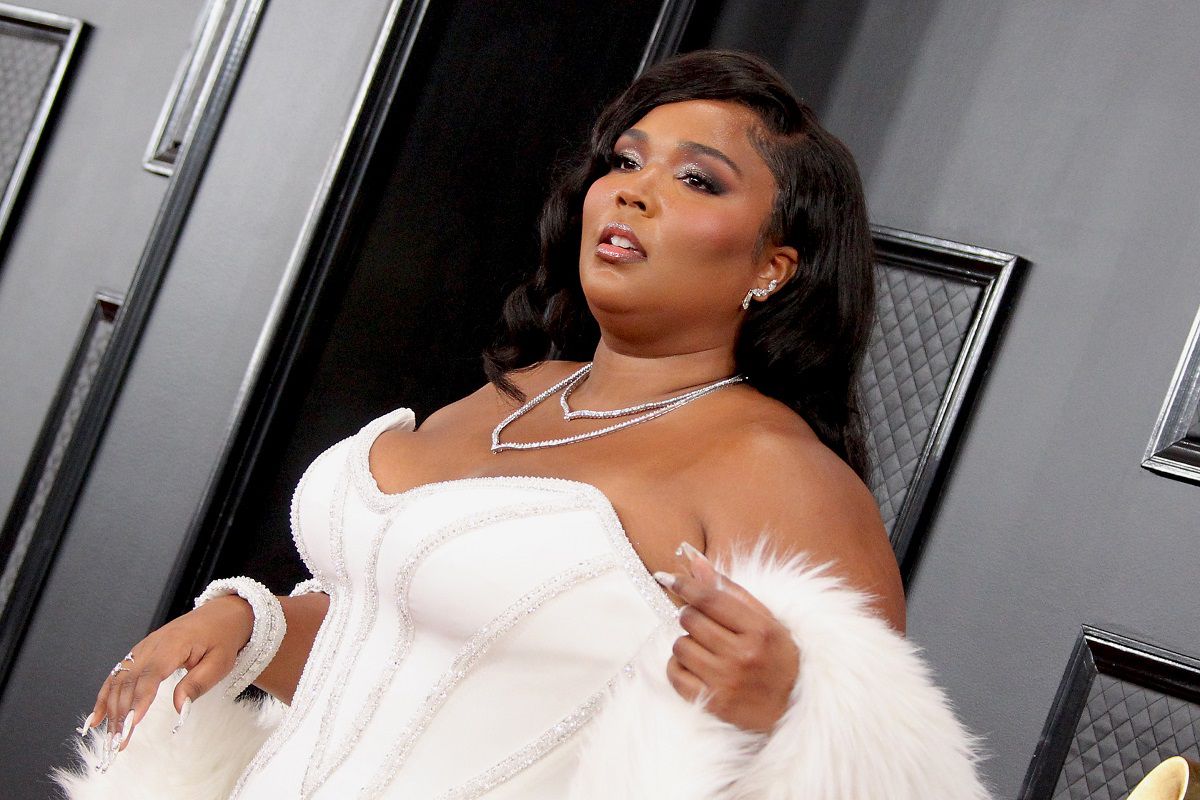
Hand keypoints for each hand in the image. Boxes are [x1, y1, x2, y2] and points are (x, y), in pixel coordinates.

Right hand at [81, 595, 253, 760]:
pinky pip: (117, 675)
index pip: (150, 675)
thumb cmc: (221, 637)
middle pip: (129, 681)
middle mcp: (152, 644)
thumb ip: (198, 684)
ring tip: (110, 736)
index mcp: (173, 644)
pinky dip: (105, 696)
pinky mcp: (139, 653)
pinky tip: (97, 717)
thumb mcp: (220, 662)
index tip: (131, 725)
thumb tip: (179, 707)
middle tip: (118, 741)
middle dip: (121, 712)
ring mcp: (142, 647)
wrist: (221, 614)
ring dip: (111, 709)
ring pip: (119, 680)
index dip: (139, 701)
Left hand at [654, 542, 799, 732]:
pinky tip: (696, 667)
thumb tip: (695, 563)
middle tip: (706, 625)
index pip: (710, 598)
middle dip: (691, 616)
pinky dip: (679, 667)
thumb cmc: (777, 657)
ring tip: (706, 649)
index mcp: (759, 630)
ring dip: (687, 643)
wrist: (793, 706)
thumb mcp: (764, 620)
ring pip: (680, 646)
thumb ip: (730, 590)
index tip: (672, 579)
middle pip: (690, 620)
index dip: (686, 585)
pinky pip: (674, 674)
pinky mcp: (713, 704)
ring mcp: (726, 682)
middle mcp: (742, 655)